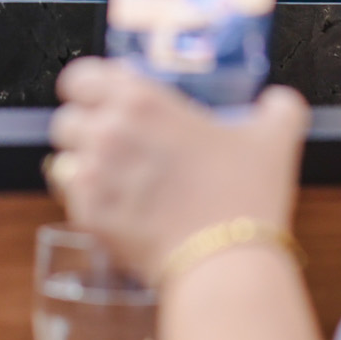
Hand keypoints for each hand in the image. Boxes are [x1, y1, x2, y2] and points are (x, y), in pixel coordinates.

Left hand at [48, 58, 309, 278]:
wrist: (227, 263)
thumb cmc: (244, 198)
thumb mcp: (274, 140)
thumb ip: (278, 109)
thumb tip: (279, 103)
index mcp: (143, 100)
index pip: (81, 76)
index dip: (88, 87)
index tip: (102, 99)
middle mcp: (109, 130)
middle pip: (66, 118)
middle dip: (84, 129)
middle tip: (112, 144)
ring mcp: (93, 174)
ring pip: (61, 157)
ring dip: (80, 164)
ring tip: (110, 177)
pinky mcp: (87, 215)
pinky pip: (67, 196)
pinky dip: (84, 200)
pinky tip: (113, 206)